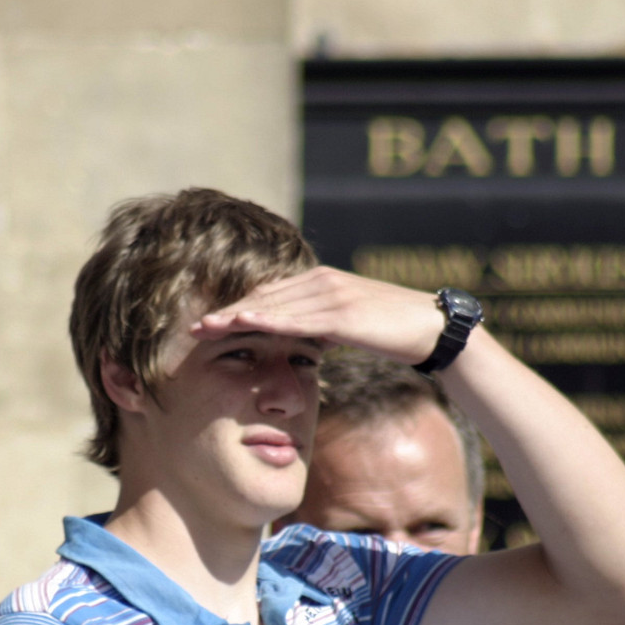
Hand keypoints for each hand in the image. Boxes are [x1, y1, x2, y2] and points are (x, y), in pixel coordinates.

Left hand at [190, 266, 444, 364]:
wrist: (430, 328)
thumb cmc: (389, 330)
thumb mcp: (348, 325)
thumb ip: (322, 327)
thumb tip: (303, 342)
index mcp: (320, 282)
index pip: (269, 294)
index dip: (236, 307)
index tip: (208, 322)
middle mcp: (321, 282)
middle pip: (264, 297)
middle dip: (227, 312)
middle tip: (193, 326)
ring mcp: (332, 295)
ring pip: (276, 305)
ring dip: (238, 316)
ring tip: (207, 327)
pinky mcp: (343, 313)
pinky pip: (298, 318)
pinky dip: (269, 320)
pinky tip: (246, 324)